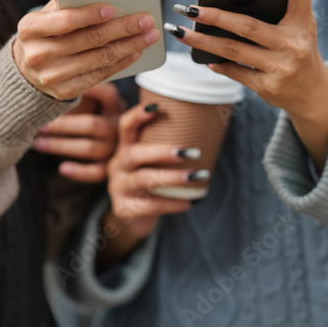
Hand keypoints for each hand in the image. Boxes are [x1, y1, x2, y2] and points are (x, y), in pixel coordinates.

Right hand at [13, 0, 160, 100]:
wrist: (26, 71)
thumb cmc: (43, 34)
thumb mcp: (44, 17)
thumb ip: (67, 5)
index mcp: (31, 29)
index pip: (66, 21)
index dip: (92, 14)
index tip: (114, 8)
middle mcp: (39, 55)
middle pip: (90, 40)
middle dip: (122, 28)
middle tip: (145, 20)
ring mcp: (53, 76)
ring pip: (100, 58)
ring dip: (129, 46)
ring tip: (148, 36)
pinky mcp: (66, 91)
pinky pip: (100, 74)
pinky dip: (121, 62)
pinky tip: (135, 51)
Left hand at [34, 83, 125, 182]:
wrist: (115, 145)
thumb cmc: (92, 115)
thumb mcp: (90, 102)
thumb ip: (75, 95)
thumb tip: (47, 86)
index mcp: (114, 105)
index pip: (107, 93)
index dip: (91, 90)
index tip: (65, 88)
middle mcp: (118, 126)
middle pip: (91, 125)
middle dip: (63, 125)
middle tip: (40, 126)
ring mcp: (115, 148)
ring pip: (89, 148)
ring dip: (61, 146)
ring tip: (38, 143)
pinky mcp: (110, 167)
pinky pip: (96, 172)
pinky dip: (79, 172)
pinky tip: (62, 168)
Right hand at [98, 103, 206, 266]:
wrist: (132, 219)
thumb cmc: (150, 184)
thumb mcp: (152, 164)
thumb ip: (168, 151)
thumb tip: (210, 135)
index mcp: (124, 149)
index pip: (125, 127)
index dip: (137, 116)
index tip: (156, 107)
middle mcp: (117, 165)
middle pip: (134, 154)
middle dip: (162, 152)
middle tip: (191, 152)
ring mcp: (118, 187)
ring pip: (143, 179)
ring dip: (172, 177)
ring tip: (196, 177)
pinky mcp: (124, 209)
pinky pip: (149, 205)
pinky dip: (171, 203)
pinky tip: (189, 202)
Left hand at [166, 0, 327, 170]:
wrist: (312, 93)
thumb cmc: (301, 50)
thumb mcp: (303, 23)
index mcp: (304, 22)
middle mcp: (294, 44)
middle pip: (248, 26)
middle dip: (214, 16)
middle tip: (189, 8)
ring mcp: (281, 67)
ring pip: (234, 50)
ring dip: (203, 41)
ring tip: (180, 32)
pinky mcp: (268, 87)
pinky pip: (235, 72)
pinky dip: (218, 64)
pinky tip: (203, 56)